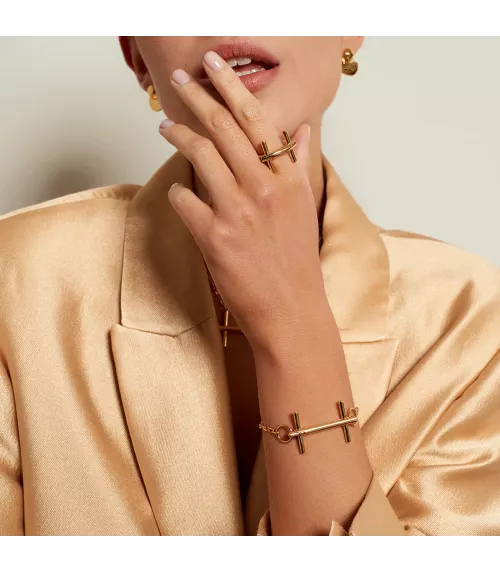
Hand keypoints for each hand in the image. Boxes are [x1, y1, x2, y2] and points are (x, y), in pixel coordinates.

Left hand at [159, 51, 327, 348]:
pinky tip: (179, 189)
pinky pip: (185, 199)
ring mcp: (238, 212)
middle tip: (179, 80)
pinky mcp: (214, 238)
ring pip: (200, 155)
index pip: (257, 120)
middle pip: (223, 128)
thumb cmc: (297, 262)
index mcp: (288, 179)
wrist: (291, 310)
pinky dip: (178, 189)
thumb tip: (301, 129)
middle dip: (197, 97)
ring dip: (178, 134)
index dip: (231, 87)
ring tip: (167, 125)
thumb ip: (297, 164)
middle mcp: (264, 188)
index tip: (214, 66)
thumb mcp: (303, 208)